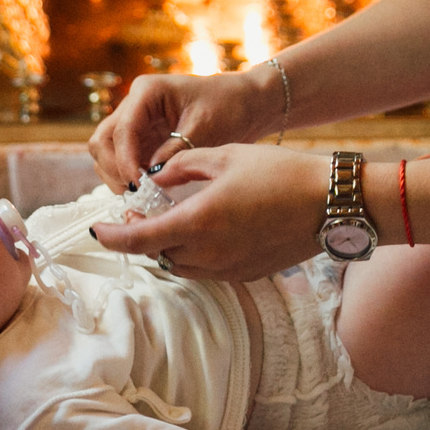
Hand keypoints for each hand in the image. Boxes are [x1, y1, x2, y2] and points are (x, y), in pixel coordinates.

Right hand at [87, 68, 277, 192]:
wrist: (245, 104)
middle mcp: (135, 104)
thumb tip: (151, 177)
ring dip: (117, 175)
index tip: (137, 184)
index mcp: (147, 92)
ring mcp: (136, 122)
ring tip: (141, 195)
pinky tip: (147, 191)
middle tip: (135, 193)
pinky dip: (128, 177)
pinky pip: (123, 160)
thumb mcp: (206, 128)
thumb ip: (176, 151)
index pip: (122, 129)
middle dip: (113, 169)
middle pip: (103, 140)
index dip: (124, 160)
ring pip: (107, 152)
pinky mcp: (143, 139)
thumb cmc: (229, 106)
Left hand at [88, 142, 324, 282]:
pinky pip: (204, 269)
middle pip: (156, 253)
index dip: (112, 237)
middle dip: (141, 235)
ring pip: (179, 264)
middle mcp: (209, 253)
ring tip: (168, 219)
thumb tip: (154, 179)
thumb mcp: (224, 155)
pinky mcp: (245, 274)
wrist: (331, 203)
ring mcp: (228, 268)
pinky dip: (192, 253)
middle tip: (137, 212)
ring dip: (166, 246)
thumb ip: (181, 167)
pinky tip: (201, 229)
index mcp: (199, 221)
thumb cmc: (280, 172)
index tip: (97, 229)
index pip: (138, 239)